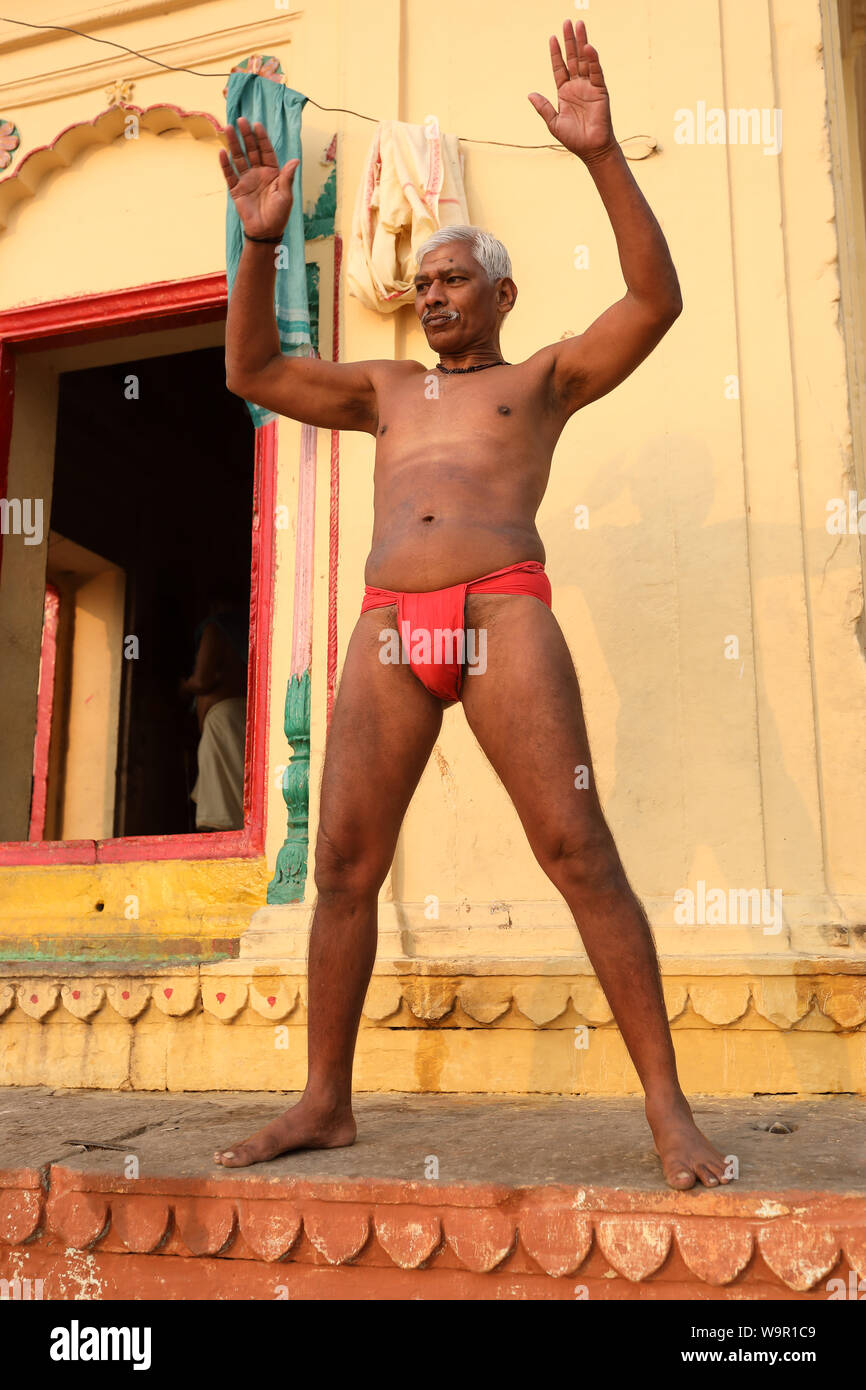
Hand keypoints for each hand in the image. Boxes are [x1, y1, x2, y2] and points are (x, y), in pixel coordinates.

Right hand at [219, 116, 298, 238]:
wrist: (266, 232)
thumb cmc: (279, 215)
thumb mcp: (286, 196)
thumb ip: (287, 177)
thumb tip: (295, 160)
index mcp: (272, 173)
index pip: (266, 151)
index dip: (261, 138)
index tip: (257, 125)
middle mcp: (258, 173)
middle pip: (251, 150)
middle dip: (246, 135)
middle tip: (241, 120)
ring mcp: (246, 180)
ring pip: (239, 158)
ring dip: (234, 144)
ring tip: (228, 128)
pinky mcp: (236, 190)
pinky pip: (230, 174)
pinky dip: (225, 164)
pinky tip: (221, 152)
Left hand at [528, 19, 615, 161]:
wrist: (591, 150)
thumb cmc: (573, 139)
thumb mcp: (553, 123)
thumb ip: (543, 107)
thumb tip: (530, 94)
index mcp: (564, 92)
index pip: (559, 67)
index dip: (555, 53)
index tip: (552, 38)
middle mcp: (577, 86)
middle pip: (572, 58)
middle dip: (569, 41)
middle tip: (567, 22)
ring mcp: (589, 87)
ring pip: (585, 60)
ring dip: (582, 43)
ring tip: (579, 25)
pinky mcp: (600, 91)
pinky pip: (596, 72)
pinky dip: (593, 60)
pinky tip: (588, 47)